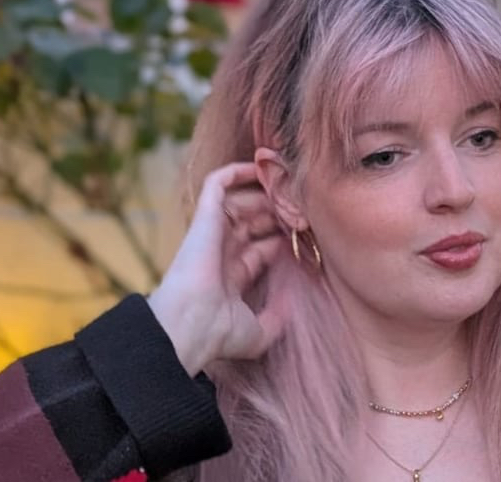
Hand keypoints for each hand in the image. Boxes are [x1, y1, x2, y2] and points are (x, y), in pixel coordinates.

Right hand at [147, 163, 288, 375]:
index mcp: (231, 277)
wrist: (191, 325)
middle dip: (280, 215)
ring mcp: (212, 233)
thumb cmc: (220, 334)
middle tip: (306, 211)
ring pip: (241, 201)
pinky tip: (260, 167)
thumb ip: (278, 317)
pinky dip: (236, 171)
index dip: (284, 240)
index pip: (261, 249)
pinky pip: (216, 183)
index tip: (309, 236)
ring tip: (291, 191)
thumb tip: (294, 299)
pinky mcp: (205, 217)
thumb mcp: (260, 333)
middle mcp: (221, 252)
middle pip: (254, 222)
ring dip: (266, 194)